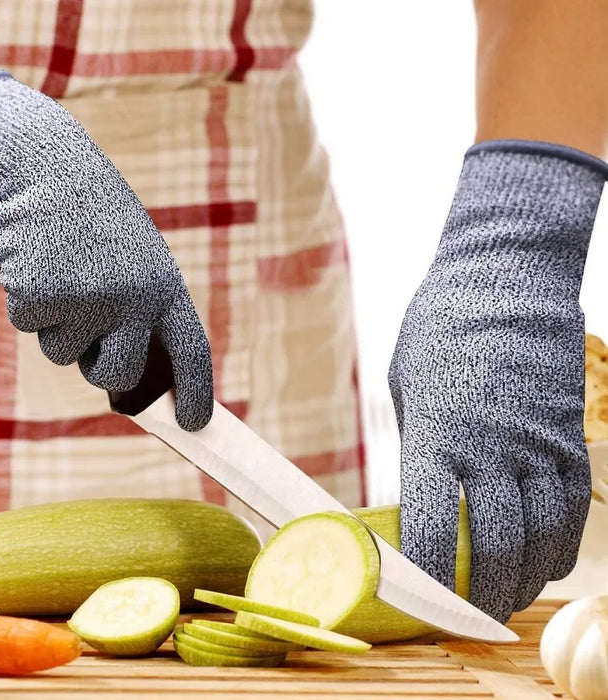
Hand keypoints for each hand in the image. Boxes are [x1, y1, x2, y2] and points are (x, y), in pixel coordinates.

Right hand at [0, 72, 211, 430]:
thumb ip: (140, 314)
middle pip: (118, 375)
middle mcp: (134, 299)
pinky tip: (39, 264)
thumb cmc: (96, 223)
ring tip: (65, 272)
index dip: (197, 393)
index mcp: (166, 287)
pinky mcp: (41, 295)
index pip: (192, 352)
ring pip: (64, 353)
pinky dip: (29, 304)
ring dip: (59, 325)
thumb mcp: (137, 261)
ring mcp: (88, 299)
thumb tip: (128, 379)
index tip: (195, 424)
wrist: (48, 167)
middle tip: (91, 340)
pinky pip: (31, 326)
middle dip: (101, 371)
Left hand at [388, 141, 606, 620]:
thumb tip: (420, 498)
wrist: (505, 277)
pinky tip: (541, 561)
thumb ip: (420, 448)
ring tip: (503, 599)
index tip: (421, 600)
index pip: (434, 532)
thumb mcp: (410, 387)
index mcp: (437, 438)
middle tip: (466, 614)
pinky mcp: (569, 437)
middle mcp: (490, 452)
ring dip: (521, 580)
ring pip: (539, 539)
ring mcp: (537, 446)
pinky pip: (571, 510)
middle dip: (479, 595)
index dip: (428, 580)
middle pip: (493, 550)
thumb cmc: (440, 328)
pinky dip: (557, 546)